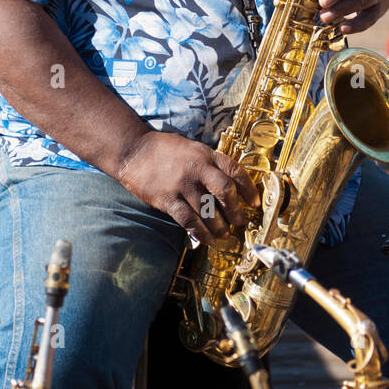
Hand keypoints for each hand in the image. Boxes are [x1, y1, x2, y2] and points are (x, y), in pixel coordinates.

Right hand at [115, 130, 260, 247]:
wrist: (133, 151)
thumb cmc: (164, 150)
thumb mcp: (192, 149)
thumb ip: (210, 163)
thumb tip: (229, 185)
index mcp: (206, 155)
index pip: (235, 170)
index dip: (249, 188)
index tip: (254, 202)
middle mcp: (197, 169)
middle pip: (225, 191)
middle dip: (236, 210)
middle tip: (240, 222)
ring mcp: (182, 185)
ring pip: (208, 210)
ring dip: (220, 226)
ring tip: (225, 234)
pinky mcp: (168, 199)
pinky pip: (189, 220)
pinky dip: (201, 233)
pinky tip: (208, 240)